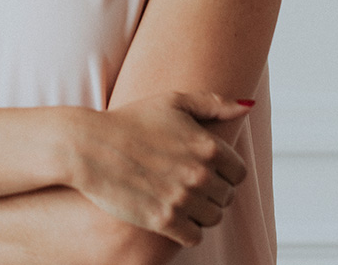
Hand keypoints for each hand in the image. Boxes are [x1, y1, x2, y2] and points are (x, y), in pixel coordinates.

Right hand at [67, 92, 249, 246]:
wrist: (90, 146)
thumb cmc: (130, 119)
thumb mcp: (172, 101)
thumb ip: (214, 103)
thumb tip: (247, 106)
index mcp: (206, 144)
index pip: (238, 172)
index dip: (223, 171)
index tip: (204, 168)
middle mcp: (199, 174)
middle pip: (226, 197)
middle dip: (211, 191)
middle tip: (185, 181)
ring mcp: (182, 199)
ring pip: (212, 218)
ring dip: (200, 211)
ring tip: (178, 196)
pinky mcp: (164, 221)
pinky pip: (194, 237)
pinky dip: (186, 229)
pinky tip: (170, 212)